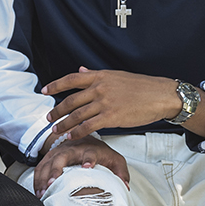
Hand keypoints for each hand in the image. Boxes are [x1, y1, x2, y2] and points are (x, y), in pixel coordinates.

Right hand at [32, 136, 127, 196]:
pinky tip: (38, 191)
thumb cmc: (100, 152)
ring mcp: (59, 151)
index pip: (90, 152)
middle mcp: (73, 148)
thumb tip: (124, 187)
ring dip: (44, 177)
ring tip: (43, 192)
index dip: (89, 158)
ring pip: (48, 161)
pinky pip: (40, 166)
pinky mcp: (50, 156)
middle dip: (56, 169)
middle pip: (62, 156)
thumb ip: (120, 172)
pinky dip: (37, 179)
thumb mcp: (114, 159)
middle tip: (53, 183)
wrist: (84, 137)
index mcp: (90, 148)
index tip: (87, 167)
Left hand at [42, 67, 182, 144]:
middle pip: (71, 100)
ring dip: (64, 124)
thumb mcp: (117, 75)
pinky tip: (72, 136)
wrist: (160, 95)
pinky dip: (78, 132)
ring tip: (56, 130)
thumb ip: (97, 74)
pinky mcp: (112, 117)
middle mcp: (100, 88)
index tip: (44, 91)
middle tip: (48, 118)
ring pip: (77, 114)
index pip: (72, 79)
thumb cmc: (142, 86)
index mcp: (101, 76)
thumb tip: (81, 69)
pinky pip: (89, 125)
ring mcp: (105, 102)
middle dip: (57, 111)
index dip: (55, 85)